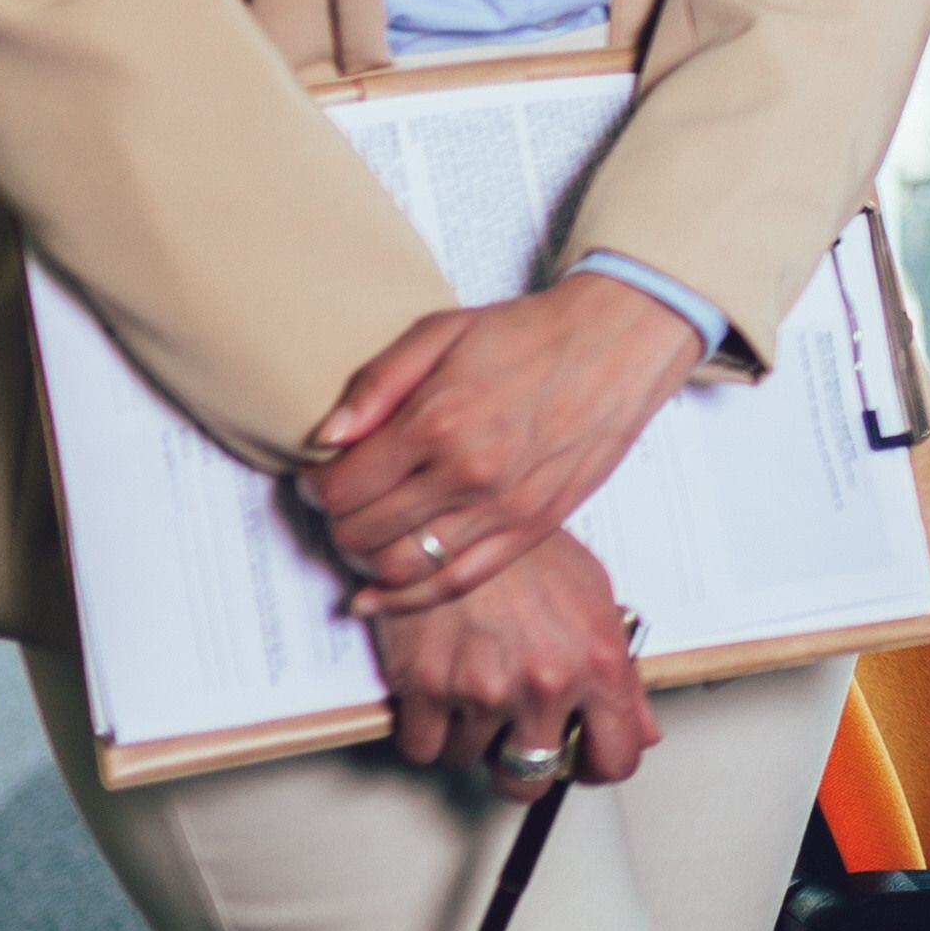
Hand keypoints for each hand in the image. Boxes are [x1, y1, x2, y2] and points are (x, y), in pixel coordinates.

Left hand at [307, 271, 706, 618]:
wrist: (614, 346)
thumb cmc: (527, 335)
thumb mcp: (440, 332)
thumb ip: (376, 384)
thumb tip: (325, 437)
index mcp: (436, 421)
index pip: (342, 488)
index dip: (315, 489)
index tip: (317, 479)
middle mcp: (466, 474)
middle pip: (363, 533)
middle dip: (336, 525)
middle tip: (338, 506)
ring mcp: (501, 510)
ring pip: (401, 568)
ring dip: (365, 562)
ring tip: (364, 537)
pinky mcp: (531, 530)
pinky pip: (456, 583)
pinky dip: (408, 598)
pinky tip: (380, 595)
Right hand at [368, 528, 654, 792]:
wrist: (459, 514)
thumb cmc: (527, 552)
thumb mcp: (595, 600)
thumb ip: (622, 673)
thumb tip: (643, 731)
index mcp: (598, 665)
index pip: (616, 758)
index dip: (596, 767)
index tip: (581, 762)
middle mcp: (546, 684)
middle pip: (531, 779)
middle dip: (522, 766)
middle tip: (513, 738)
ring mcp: (484, 689)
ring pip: (471, 759)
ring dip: (470, 736)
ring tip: (472, 689)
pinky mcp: (426, 687)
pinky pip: (425, 748)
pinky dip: (426, 730)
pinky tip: (437, 695)